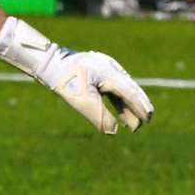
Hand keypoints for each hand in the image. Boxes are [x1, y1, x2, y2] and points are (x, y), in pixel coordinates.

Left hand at [34, 47, 153, 133]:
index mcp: (109, 74)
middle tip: (147, 121)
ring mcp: (104, 67)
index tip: (147, 120)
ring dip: (128, 105)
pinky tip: (121, 111)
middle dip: (138, 106)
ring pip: (122, 88)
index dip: (139, 107)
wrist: (48, 62)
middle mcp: (110, 68)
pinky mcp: (97, 70)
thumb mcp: (80, 101)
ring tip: (133, 122)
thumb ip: (98, 116)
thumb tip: (113, 132)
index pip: (129, 93)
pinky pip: (113, 86)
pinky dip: (118, 100)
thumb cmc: (63, 81)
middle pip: (130, 89)